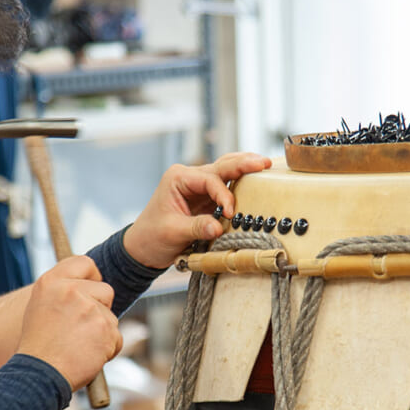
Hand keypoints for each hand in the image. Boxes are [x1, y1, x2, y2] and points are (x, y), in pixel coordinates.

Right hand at [17, 256, 122, 389]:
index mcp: (51, 282)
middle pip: (106, 290)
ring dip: (102, 332)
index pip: (85, 263)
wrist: (38, 374)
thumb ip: (62, 291)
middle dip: (100, 308)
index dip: (92, 277)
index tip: (91, 288)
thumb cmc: (38, 345)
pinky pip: (116, 337)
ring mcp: (90, 310)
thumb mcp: (40, 306)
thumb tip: (88, 284)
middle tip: (80, 328)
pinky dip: (107, 349)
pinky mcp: (105, 330)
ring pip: (111, 317)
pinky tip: (87, 355)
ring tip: (78, 345)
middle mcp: (71, 291)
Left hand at [123, 152, 271, 268]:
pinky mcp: (206, 197)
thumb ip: (197, 227)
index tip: (231, 214)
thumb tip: (219, 228)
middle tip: (264, 163)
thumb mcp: (173, 232)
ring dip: (244, 166)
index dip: (224, 195)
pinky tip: (256, 175)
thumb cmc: (152, 237)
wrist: (143, 247)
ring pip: (225, 169)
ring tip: (265, 163)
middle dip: (243, 164)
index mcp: (178, 178)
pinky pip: (226, 184)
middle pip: (221, 165)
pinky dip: (241, 180)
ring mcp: (198, 185)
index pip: (209, 180)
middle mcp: (189, 176)